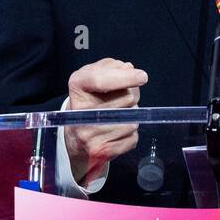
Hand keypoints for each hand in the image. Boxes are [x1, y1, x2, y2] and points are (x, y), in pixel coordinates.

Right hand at [64, 58, 145, 185]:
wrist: (77, 134)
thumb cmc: (92, 97)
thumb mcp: (96, 74)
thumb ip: (113, 67)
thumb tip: (130, 70)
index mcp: (77, 86)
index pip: (100, 80)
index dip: (124, 77)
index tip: (142, 76)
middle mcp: (80, 113)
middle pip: (126, 98)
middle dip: (132, 95)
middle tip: (121, 98)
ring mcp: (88, 135)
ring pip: (132, 119)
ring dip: (131, 115)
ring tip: (117, 115)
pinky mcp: (100, 152)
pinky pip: (133, 139)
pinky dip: (131, 134)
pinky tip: (118, 131)